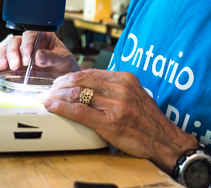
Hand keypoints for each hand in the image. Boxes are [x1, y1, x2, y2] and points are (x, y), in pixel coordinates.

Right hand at [0, 31, 78, 76]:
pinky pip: (2, 65)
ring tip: (3, 67)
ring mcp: (21, 55)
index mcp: (42, 36)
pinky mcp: (15, 67)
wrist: (66, 78)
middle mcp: (29, 44)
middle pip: (15, 42)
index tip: (27, 58)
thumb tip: (39, 56)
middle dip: (12, 52)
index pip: (30, 35)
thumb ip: (53, 57)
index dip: (26, 45)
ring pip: (6, 50)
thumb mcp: (64, 59)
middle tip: (15, 64)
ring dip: (3, 58)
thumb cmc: (66, 64)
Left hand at [39, 69, 197, 172]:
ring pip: (78, 94)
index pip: (91, 72)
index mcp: (126, 79)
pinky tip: (52, 106)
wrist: (162, 139)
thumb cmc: (147, 120)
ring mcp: (115, 105)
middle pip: (82, 80)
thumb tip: (91, 85)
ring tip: (47, 98)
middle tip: (49, 89)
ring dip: (57, 95)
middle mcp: (120, 88)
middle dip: (61, 84)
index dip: (71, 75)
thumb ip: (116, 88)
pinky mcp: (109, 122)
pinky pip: (80, 111)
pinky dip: (62, 107)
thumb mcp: (134, 94)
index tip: (61, 81)